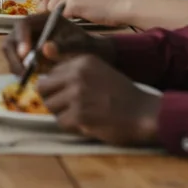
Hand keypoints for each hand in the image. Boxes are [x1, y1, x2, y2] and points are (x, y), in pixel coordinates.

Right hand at [2, 14, 110, 74]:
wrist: (87, 55)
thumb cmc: (83, 46)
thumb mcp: (77, 44)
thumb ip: (63, 46)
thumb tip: (44, 49)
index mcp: (41, 19)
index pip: (23, 25)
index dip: (21, 39)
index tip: (26, 55)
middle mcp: (29, 29)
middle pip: (11, 40)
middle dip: (14, 57)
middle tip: (24, 73)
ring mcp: (25, 42)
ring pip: (11, 54)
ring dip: (17, 66)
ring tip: (31, 78)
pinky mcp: (25, 55)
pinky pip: (16, 63)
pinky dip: (21, 72)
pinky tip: (34, 78)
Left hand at [36, 55, 160, 145]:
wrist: (145, 113)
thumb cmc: (122, 95)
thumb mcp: (99, 72)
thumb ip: (74, 74)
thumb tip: (42, 83)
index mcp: (82, 61)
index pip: (50, 73)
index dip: (56, 87)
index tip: (68, 95)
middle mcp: (77, 74)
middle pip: (43, 89)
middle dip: (54, 100)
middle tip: (70, 108)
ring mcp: (77, 94)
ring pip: (50, 107)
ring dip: (63, 114)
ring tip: (82, 115)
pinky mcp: (79, 115)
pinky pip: (61, 123)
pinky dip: (72, 127)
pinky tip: (88, 123)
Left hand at [40, 0, 129, 26]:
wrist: (121, 6)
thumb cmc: (106, 2)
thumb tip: (51, 6)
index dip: (47, 3)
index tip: (49, 12)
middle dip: (49, 11)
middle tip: (55, 20)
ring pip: (52, 8)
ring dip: (58, 17)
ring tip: (71, 20)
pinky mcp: (73, 3)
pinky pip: (61, 16)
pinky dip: (66, 22)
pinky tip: (75, 22)